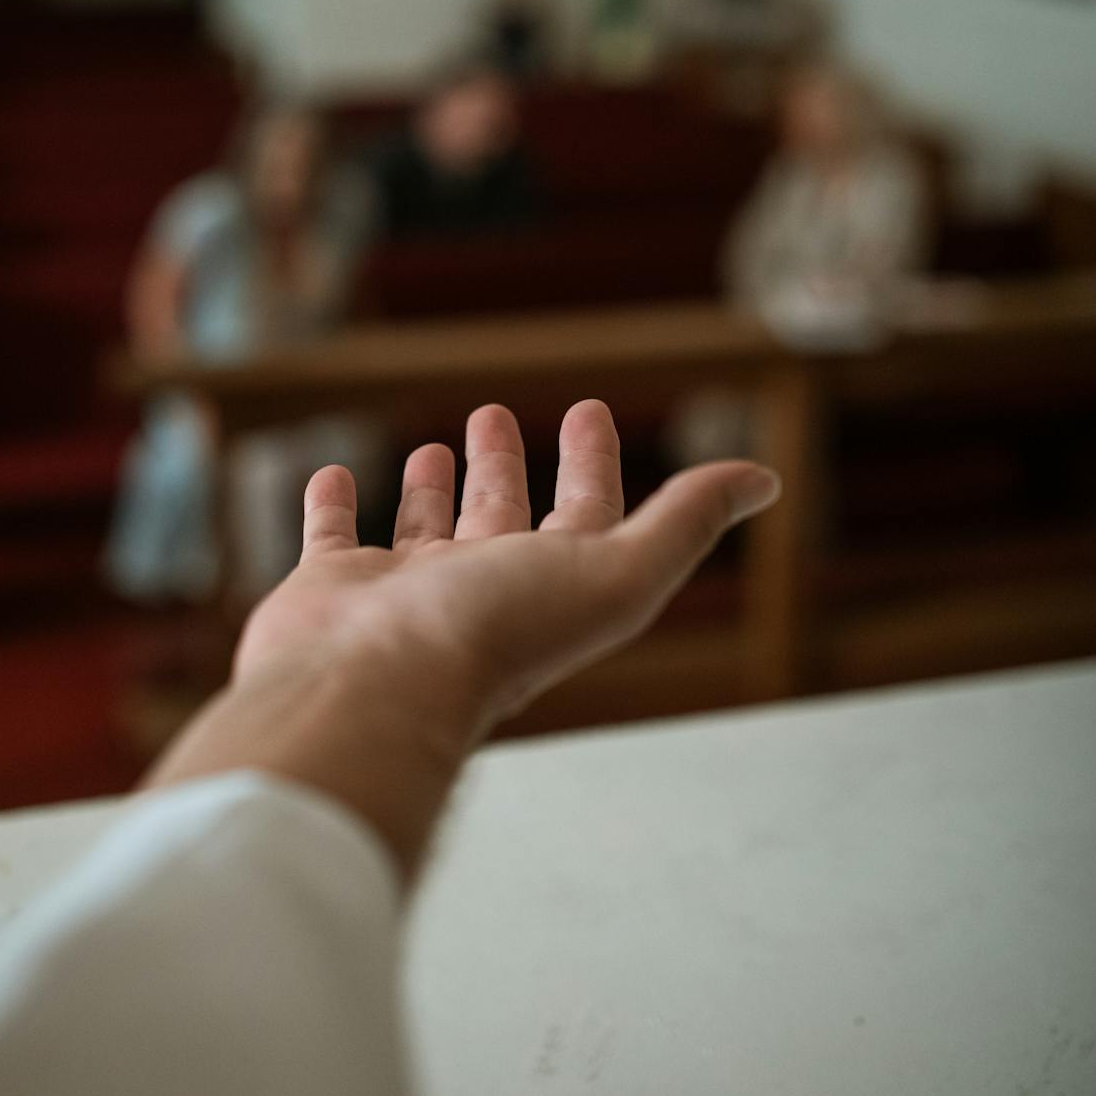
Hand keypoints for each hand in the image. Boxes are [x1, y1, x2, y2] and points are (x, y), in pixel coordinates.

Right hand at [148, 401, 778, 878]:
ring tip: (437, 447)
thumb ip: (686, 523)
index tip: (588, 409)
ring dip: (434, 489)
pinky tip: (332, 474)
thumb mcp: (618, 571)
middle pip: (501, 519)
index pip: (583, 516)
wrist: (372, 686)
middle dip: (505, 468)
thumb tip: (766, 479)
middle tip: (495, 413)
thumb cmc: (493, 635)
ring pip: (423, 530)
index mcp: (547, 589)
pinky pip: (331, 536)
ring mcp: (400, 595)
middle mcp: (477, 594)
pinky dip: (331, 504)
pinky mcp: (329, 589)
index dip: (593, 463)